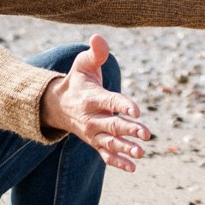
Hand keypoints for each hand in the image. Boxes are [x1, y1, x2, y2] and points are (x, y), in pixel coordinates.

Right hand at [39, 35, 149, 172]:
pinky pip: (106, 155)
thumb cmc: (77, 81)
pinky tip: (133, 167)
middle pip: (112, 125)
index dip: (123, 105)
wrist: (58, 105)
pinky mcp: (95, 143)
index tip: (136, 110)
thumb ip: (95, 53)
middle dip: (129, 130)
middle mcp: (92, 118)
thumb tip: (98, 37)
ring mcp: (93, 133)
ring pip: (110, 143)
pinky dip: (118, 162)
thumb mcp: (82, 63)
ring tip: (141, 153)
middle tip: (146, 134)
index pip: (109, 102)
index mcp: (92, 98)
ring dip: (125, 149)